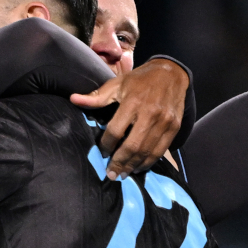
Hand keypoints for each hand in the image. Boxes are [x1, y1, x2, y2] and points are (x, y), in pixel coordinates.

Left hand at [70, 58, 187, 179]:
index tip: (101, 152)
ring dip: (133, 166)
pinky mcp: (174, 127)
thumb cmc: (139, 79)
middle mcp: (150, 113)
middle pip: (132, 145)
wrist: (171, 73)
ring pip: (146, 151)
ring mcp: (164, 122)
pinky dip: (149, 161)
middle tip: (110, 174)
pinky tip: (139, 167)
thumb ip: (96, 96)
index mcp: (133, 102)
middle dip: (119, 162)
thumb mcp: (117, 84)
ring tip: (123, 174)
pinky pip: (160, 150)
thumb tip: (73, 99)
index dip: (106, 145)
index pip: (115, 130)